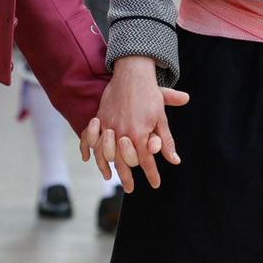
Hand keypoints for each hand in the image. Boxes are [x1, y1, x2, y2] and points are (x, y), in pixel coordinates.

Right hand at [85, 55, 186, 191]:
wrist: (132, 73)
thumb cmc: (150, 95)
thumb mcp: (161, 118)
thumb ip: (166, 141)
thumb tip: (175, 161)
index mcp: (139, 133)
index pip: (146, 160)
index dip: (151, 174)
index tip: (155, 184)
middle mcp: (122, 132)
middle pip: (123, 162)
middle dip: (127, 177)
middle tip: (130, 189)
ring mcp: (108, 125)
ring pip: (104, 153)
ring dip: (106, 167)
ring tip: (109, 177)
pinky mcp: (99, 118)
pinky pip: (90, 138)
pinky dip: (88, 149)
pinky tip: (89, 159)